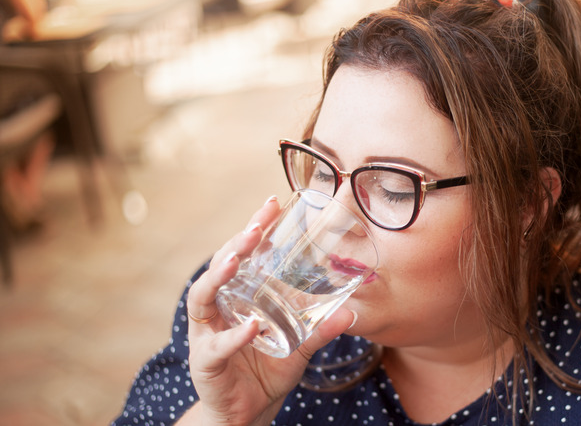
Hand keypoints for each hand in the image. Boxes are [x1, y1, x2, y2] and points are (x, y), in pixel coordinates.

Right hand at [185, 197, 357, 425]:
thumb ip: (320, 328)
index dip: (255, 227)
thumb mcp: (298, 346)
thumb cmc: (266, 372)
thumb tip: (351, 312)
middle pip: (220, 266)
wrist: (246, 414)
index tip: (272, 203)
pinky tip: (253, 326)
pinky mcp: (206, 362)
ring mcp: (206, 334)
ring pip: (203, 297)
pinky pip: (218, 346)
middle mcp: (217, 309)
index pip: (243, 254)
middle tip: (257, 225)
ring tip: (238, 259)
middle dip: (237, 242)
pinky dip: (235, 335)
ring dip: (219, 275)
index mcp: (237, 297)